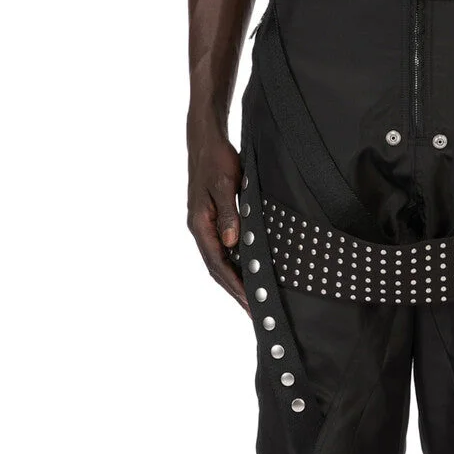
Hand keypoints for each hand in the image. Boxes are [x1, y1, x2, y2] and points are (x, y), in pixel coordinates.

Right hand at [187, 125, 248, 313]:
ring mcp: (205, 226)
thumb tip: (232, 243)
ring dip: (235, 282)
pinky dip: (235, 266)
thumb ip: (229, 214)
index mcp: (200, 224)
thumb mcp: (225, 184)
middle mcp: (200, 229)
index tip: (250, 303)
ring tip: (251, 301)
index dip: (235, 286)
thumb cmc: (216, 159)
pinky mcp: (212, 221)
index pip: (218, 264)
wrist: (205, 139)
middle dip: (235, 292)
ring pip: (220, 262)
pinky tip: (247, 274)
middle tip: (254, 313)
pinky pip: (223, 251)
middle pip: (217, 269)